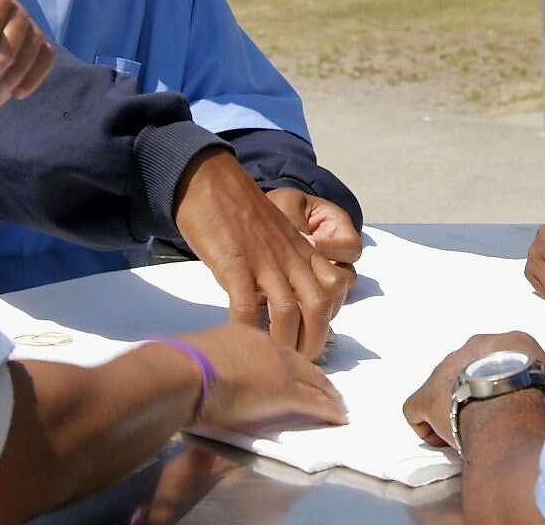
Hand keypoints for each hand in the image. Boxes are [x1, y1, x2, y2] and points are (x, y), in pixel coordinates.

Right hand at [175, 154, 353, 360]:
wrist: (210, 181)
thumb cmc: (240, 210)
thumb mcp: (278, 233)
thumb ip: (289, 261)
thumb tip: (285, 300)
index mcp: (303, 249)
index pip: (334, 286)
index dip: (330, 317)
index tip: (315, 337)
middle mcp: (290, 256)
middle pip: (317, 305)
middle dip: (313, 340)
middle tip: (300, 363)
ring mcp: (264, 260)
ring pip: (287, 311)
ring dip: (283, 342)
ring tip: (273, 362)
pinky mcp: (235, 263)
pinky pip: (247, 304)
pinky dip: (247, 328)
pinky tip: (240, 342)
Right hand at [177, 324, 348, 430]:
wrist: (181, 371)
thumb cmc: (178, 367)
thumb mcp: (199, 355)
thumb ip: (213, 362)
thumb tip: (208, 374)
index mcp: (246, 335)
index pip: (280, 351)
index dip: (294, 364)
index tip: (301, 375)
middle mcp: (267, 346)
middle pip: (303, 363)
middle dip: (319, 379)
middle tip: (330, 391)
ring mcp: (278, 367)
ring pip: (314, 381)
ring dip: (328, 394)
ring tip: (337, 405)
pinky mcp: (284, 390)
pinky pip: (314, 401)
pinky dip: (328, 409)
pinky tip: (336, 416)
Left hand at [402, 332, 544, 448]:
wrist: (511, 412)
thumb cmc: (543, 405)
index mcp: (514, 342)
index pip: (508, 359)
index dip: (509, 386)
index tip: (514, 407)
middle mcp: (476, 345)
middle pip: (473, 369)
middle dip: (479, 391)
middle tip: (491, 419)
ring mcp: (446, 367)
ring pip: (446, 387)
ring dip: (455, 406)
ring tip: (468, 432)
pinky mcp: (426, 394)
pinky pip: (417, 409)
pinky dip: (427, 426)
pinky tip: (444, 442)